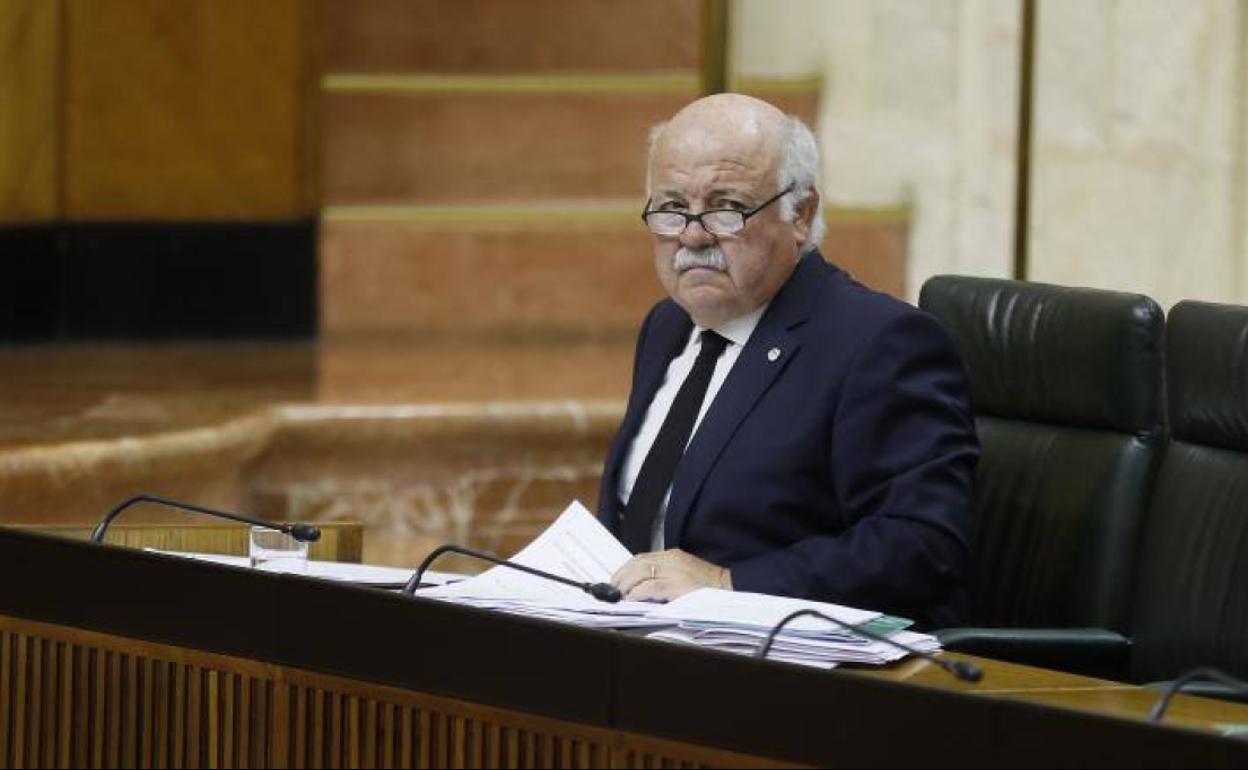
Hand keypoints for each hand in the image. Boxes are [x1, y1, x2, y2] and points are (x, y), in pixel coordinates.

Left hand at [611, 549, 732, 601]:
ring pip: (640, 573)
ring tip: (620, 596)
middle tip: (613, 591)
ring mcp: (675, 571)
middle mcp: (671, 560)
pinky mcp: (678, 585)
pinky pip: (650, 587)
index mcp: (673, 555)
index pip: (641, 558)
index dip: (625, 570)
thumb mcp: (684, 574)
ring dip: (626, 585)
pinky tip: (632, 600)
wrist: (732, 589)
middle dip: (621, 577)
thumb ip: (665, 576)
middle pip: (637, 563)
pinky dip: (637, 593)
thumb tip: (641, 587)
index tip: (616, 581)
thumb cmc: (709, 587)